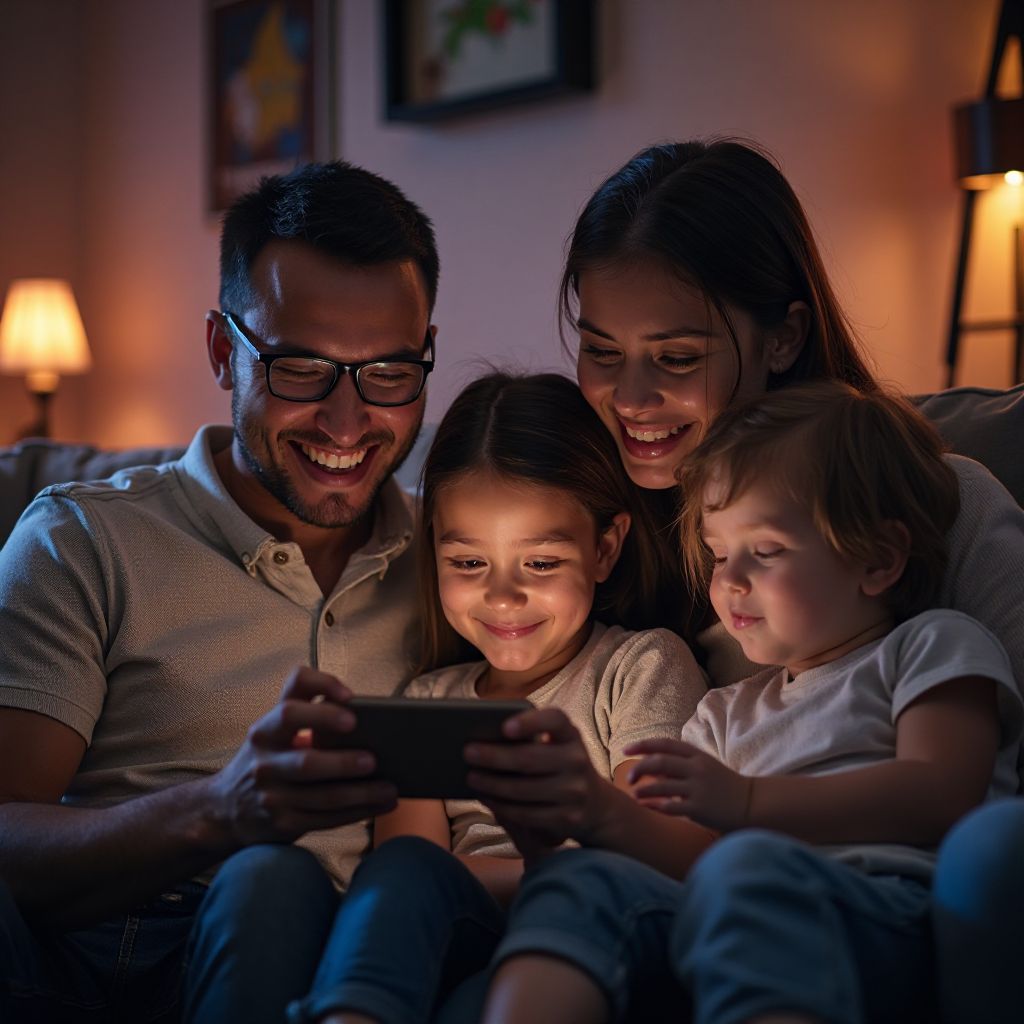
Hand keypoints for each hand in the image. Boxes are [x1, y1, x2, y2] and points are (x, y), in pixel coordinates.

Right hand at [205, 667, 397, 848]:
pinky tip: (381, 804)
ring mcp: (271, 793)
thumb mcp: (276, 731)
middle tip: (373, 758)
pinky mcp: (281, 822)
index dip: (323, 688)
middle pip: (306, 759)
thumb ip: (310, 716)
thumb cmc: (270, 758)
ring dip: (361, 793)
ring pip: (322, 796)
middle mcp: (265, 757)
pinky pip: (325, 819)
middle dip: (342, 761)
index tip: (351, 697)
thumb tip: (371, 716)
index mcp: (268, 726)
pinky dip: (357, 812)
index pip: (292, 693)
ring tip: (390, 787)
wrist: (225, 807)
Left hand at [464, 707, 613, 848]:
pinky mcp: (567, 818)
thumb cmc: (560, 764)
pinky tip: (486, 797)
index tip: (504, 726)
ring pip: (523, 789)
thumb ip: (530, 738)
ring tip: (471, 777)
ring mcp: (574, 791)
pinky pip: (526, 814)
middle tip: (467, 752)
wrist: (595, 805)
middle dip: (494, 756)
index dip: (530, 722)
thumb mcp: (556, 745)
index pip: (555, 720)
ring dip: (492, 784)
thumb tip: (484, 739)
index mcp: (571, 735)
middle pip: (529, 758)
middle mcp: (577, 760)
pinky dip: (502, 806)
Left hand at [624, 738, 751, 832]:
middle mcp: (697, 768)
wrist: (751, 804)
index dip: (643, 745)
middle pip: (660, 761)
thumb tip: (650, 764)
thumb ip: (679, 764)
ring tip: (634, 794)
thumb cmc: (723, 785)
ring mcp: (698, 788)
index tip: (625, 749)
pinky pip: (672, 806)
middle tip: (628, 777)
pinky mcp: (700, 808)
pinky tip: (646, 806)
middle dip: (639, 767)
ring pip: (662, 785)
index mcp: (697, 755)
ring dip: (644, 789)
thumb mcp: (703, 766)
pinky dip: (656, 806)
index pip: (665, 744)